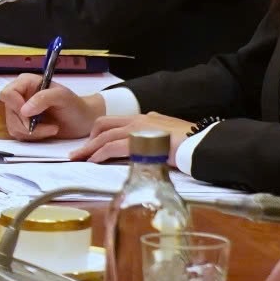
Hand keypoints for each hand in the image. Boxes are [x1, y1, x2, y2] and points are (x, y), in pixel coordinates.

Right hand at [1, 76, 98, 139]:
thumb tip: (24, 110)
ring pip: (13, 126)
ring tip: (51, 129)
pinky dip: (33, 137)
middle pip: (9, 113)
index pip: (8, 94)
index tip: (30, 117)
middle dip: (28, 124)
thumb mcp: (63, 97)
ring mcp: (20, 111)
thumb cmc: (74, 106)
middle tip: (48, 127)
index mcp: (26, 83)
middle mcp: (20, 96)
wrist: (82, 121)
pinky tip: (47, 132)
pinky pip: (18, 135)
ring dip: (33, 132)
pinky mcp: (22, 125)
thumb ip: (44, 98)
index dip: (16, 106)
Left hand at [73, 112, 195, 161]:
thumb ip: (154, 141)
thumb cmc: (190, 144)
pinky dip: (100, 154)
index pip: (114, 123)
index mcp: (145, 119)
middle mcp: (139, 120)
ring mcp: (140, 128)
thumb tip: (146, 151)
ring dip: (89, 148)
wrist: (203, 142)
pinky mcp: (141, 140)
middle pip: (103, 126)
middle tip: (76, 154)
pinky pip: (113, 147)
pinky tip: (93, 161)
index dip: (98, 134)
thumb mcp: (168, 139)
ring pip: (105, 136)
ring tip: (78, 159)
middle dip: (88, 140)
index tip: (89, 146)